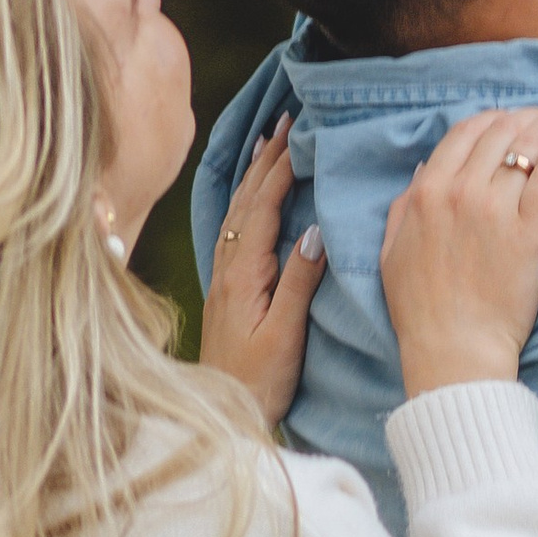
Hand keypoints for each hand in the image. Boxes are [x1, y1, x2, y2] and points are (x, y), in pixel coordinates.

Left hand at [197, 118, 327, 425]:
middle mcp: (228, 269)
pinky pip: (233, 229)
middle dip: (265, 158)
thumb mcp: (285, 335)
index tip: (297, 132)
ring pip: (237, 212)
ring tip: (267, 142)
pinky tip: (249, 197)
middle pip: (246, 201)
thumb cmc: (258, 382)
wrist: (223, 417)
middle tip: (284, 119)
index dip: (279, 168)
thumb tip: (315, 229)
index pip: (263, 207)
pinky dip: (244, 200)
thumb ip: (299, 282)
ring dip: (253, 174)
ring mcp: (223, 278)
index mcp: (243, 274)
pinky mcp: (226, 291)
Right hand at [381, 106, 537, 400]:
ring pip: (526, 149)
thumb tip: (423, 171)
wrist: (454, 349)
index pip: (464, 132)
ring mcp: (496, 210)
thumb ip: (403, 206)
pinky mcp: (529, 232)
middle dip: (524, 116)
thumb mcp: (393, 251)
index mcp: (427, 193)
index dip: (491, 118)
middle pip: (499, 133)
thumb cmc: (420, 308)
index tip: (508, 118)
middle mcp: (461, 192)